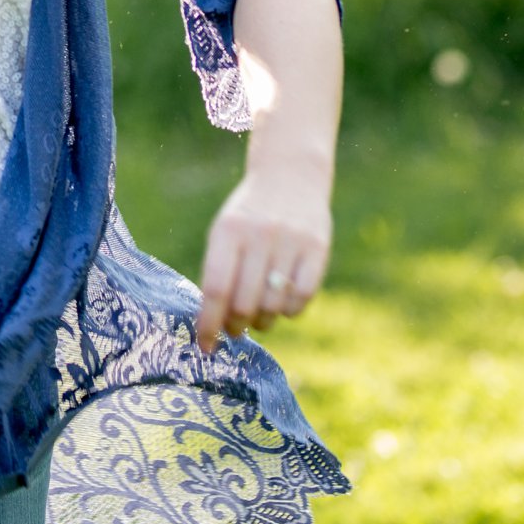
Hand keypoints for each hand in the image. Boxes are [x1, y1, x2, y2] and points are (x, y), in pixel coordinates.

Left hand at [194, 162, 331, 355]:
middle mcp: (260, 235)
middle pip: (245, 303)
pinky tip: (282, 303)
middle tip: (234, 329)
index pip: (216, 289)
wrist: (290, 176)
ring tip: (258, 317)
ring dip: (263, 322)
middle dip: (235, 326)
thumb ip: (219, 274)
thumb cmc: (247, 217)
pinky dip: (289, 311)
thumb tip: (214, 326)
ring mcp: (291, 241)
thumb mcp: (225, 234)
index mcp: (228, 231)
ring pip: (274, 306)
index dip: (208, 324)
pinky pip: (302, 298)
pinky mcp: (318, 248)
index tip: (204, 347)